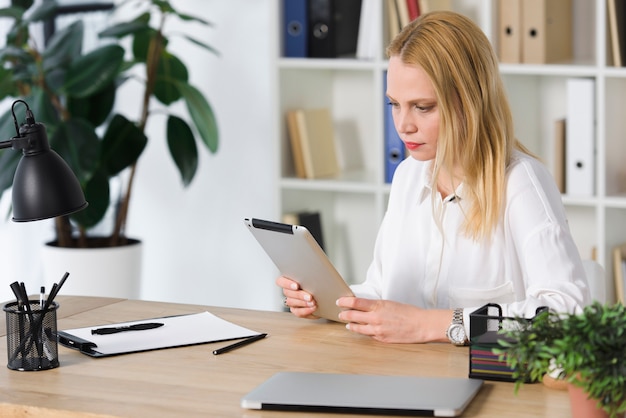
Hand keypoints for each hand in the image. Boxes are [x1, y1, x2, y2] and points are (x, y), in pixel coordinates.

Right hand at [276, 276, 318, 318]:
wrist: (324, 295)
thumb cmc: (317, 283)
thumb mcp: (313, 277)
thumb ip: (309, 275)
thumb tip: (313, 273)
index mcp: (289, 279)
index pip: (280, 281)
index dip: (286, 284)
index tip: (296, 286)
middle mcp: (288, 291)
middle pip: (287, 292)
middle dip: (299, 295)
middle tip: (309, 296)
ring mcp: (291, 301)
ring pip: (291, 302)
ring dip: (303, 303)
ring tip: (313, 302)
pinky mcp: (296, 310)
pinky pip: (298, 312)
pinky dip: (306, 311)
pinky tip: (313, 308)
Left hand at [336, 296, 450, 343]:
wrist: (421, 325)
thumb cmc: (408, 312)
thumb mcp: (389, 303)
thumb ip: (375, 306)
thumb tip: (363, 306)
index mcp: (378, 306)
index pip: (355, 302)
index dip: (345, 301)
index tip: (339, 301)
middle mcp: (375, 318)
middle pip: (352, 316)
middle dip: (344, 314)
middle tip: (341, 313)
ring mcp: (377, 330)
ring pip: (357, 328)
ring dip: (351, 325)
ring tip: (348, 324)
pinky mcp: (381, 339)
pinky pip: (368, 335)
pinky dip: (363, 332)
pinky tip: (361, 330)